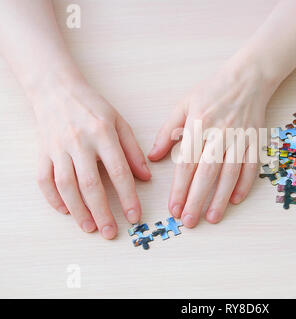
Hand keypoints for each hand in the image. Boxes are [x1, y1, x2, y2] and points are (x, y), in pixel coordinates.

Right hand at [34, 78, 150, 238]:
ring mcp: (58, 148)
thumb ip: (133, 151)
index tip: (134, 216)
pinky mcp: (42, 153)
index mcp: (103, 134)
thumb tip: (146, 177)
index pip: (119, 171)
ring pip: (66, 186)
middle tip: (110, 232)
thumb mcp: (119, 123)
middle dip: (102, 212)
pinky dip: (53, 198)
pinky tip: (65, 211)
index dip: (128, 197)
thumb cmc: (93, 108)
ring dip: (78, 210)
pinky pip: (44, 180)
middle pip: (91, 184)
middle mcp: (79, 142)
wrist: (57, 91)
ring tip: (90, 227)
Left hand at [148, 59, 275, 226]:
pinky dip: (246, 184)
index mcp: (199, 125)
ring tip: (212, 218)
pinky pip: (251, 166)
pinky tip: (237, 200)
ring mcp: (240, 137)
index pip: (186, 163)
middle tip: (189, 221)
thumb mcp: (183, 105)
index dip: (179, 188)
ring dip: (221, 197)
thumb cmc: (212, 91)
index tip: (173, 208)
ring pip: (230, 172)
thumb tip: (153, 158)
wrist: (247, 78)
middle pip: (207, 172)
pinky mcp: (255, 140)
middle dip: (197, 199)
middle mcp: (220, 133)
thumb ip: (167, 132)